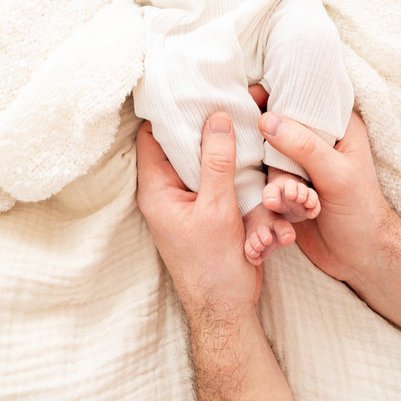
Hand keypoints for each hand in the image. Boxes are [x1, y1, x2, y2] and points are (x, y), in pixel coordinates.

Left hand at [136, 113, 261, 319]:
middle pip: (178, 145)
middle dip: (201, 123)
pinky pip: (216, 177)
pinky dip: (230, 164)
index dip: (169, 112)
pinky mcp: (208, 211)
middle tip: (224, 96)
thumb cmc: (214, 267)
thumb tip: (217, 117)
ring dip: (219, 144)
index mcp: (156, 190)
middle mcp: (167, 192)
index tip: (192, 89)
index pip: (152, 136)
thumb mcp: (217, 209)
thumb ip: (216, 162)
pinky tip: (248, 148)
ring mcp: (188, 202)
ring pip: (200, 160)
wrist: (226, 312)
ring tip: (239, 115)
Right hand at [259, 109, 399, 285]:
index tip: (249, 97)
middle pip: (279, 128)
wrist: (362, 258)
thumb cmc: (361, 211)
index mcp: (337, 126)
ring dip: (275, 183)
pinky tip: (284, 211)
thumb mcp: (336, 175)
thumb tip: (267, 120)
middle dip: (267, 148)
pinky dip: (272, 196)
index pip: (302, 98)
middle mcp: (317, 142)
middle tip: (273, 169)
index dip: (274, 94)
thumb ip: (303, 146)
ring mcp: (301, 165)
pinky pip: (269, 183)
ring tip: (285, 202)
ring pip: (270, 160)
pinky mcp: (289, 188)